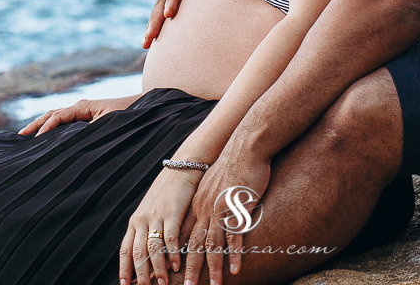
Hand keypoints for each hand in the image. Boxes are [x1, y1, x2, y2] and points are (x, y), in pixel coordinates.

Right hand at [17, 94, 140, 135]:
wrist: (146, 108)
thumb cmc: (129, 116)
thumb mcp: (110, 125)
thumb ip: (90, 132)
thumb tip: (72, 140)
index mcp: (84, 106)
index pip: (58, 116)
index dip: (46, 128)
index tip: (37, 142)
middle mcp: (81, 107)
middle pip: (52, 114)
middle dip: (36, 125)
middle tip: (19, 136)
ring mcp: (84, 111)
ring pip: (57, 116)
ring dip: (43, 125)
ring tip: (27, 136)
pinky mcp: (88, 117)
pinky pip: (66, 121)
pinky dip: (53, 127)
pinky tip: (49, 138)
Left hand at [119, 166, 204, 284]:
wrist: (180, 170)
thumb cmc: (167, 194)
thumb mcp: (151, 211)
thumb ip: (147, 231)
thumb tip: (146, 255)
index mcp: (135, 221)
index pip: (125, 250)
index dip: (124, 268)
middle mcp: (142, 220)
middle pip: (138, 253)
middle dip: (141, 274)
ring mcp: (156, 216)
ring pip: (153, 248)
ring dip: (158, 268)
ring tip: (163, 283)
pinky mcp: (171, 212)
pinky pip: (169, 237)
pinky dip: (172, 253)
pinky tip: (176, 265)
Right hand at [143, 0, 228, 48]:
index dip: (172, 0)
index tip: (168, 14)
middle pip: (161, 2)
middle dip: (155, 20)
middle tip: (150, 36)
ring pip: (157, 10)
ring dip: (151, 27)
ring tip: (145, 44)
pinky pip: (162, 13)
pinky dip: (157, 26)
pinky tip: (153, 43)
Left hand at [182, 146, 271, 284]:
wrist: (246, 147)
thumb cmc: (233, 164)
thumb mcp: (214, 183)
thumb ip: (208, 199)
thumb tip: (207, 211)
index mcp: (198, 204)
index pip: (184, 234)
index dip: (178, 254)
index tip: (173, 271)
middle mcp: (205, 209)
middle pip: (194, 244)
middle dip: (191, 268)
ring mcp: (221, 209)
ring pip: (213, 245)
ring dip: (213, 268)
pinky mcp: (238, 208)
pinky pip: (235, 236)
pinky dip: (234, 255)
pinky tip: (235, 270)